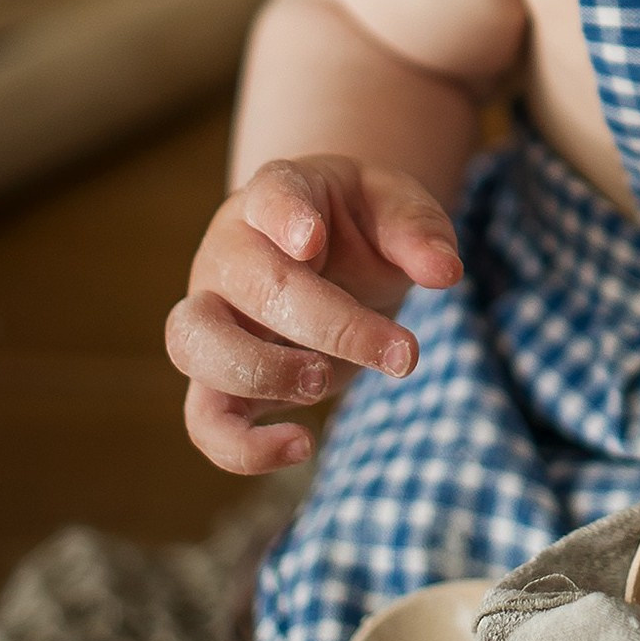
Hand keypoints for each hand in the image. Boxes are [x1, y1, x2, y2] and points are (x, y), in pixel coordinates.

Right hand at [166, 155, 463, 473]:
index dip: (284, 215)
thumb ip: (419, 231)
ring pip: (194, 345)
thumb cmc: (359, 223)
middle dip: (331, 324)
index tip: (310, 239)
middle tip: (402, 352)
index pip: (270, 193)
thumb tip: (445, 272)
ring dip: (262, 373)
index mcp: (276, 194)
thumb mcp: (396, 208)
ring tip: (325, 384)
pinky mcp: (216, 376)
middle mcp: (230, 251)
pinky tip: (301, 446)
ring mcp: (211, 313)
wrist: (327, 252)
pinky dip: (240, 447)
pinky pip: (202, 419)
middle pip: (253, 284)